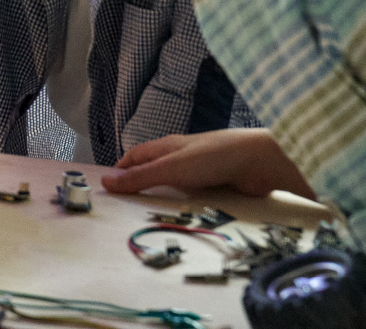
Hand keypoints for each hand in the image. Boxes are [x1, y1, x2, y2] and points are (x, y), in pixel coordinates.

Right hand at [102, 128, 314, 198]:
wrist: (260, 161)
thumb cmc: (212, 156)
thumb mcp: (170, 168)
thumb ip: (140, 177)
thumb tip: (105, 182)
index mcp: (167, 146)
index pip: (136, 156)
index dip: (121, 169)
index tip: (108, 187)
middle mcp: (182, 157)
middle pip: (155, 172)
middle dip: (141, 186)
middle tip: (125, 207)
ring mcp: (201, 171)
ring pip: (176, 186)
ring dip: (165, 199)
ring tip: (152, 218)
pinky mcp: (218, 185)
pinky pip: (195, 197)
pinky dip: (187, 206)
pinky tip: (183, 217)